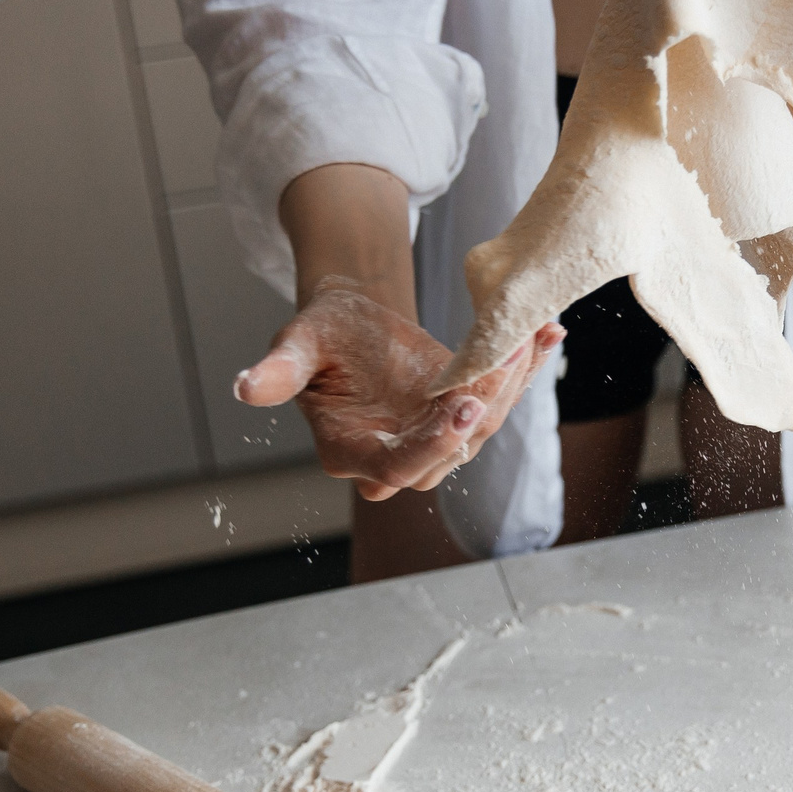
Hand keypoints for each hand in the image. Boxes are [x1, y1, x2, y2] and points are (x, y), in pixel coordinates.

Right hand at [236, 280, 561, 501]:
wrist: (353, 324)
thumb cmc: (321, 336)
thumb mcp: (297, 345)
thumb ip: (278, 371)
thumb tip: (243, 387)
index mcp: (351, 451)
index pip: (395, 466)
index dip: (428, 445)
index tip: (459, 408)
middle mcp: (397, 455)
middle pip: (448, 451)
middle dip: (481, 410)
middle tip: (505, 362)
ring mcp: (434, 438)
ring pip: (481, 426)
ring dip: (510, 386)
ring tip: (531, 338)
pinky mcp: (462, 414)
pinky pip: (498, 400)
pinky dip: (524, 369)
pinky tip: (549, 335)